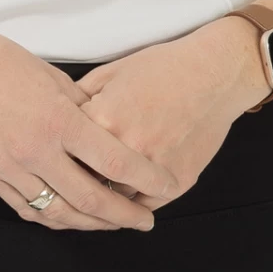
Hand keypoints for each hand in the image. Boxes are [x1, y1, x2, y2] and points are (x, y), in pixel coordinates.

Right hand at [0, 22, 179, 232]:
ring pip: (59, 212)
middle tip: (146, 220)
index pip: (114, 161)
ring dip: (91, 223)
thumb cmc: (2, 61)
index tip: (166, 183)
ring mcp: (11, 169)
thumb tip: (109, 133)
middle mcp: (36, 151)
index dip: (146, 177)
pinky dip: (54, 217)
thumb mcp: (53, 77)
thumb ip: (82, 109)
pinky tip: (70, 217)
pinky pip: (29, 209)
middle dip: (124, 215)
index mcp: (58, 120)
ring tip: (112, 223)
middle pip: (90, 199)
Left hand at [73, 19, 263, 212]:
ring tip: (105, 184)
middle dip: (81, 176)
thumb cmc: (162, 67)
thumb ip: (81, 95)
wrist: (212, 74)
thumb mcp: (112, 70)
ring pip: (116, 198)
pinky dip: (136, 201)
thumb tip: (59, 114)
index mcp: (103, 119)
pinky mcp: (177, 182)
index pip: (67, 150)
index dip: (63, 150)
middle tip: (78, 174)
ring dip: (109, 192)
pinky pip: (145, 204)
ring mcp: (152, 170)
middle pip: (88, 179)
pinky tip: (130, 193)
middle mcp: (125, 149)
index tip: (61, 153)